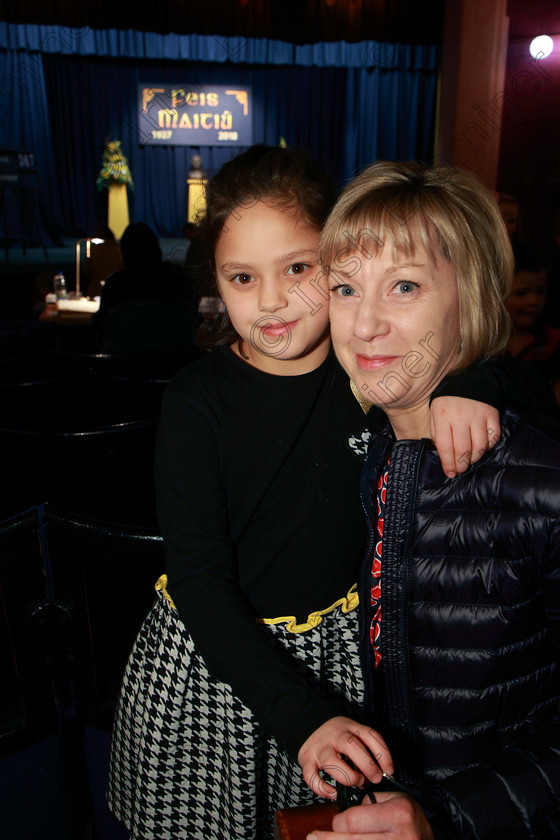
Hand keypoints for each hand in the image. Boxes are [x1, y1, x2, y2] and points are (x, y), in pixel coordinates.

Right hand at [298, 717, 393, 798]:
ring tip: (356, 782)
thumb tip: (379, 775)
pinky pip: (312, 777)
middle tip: (375, 778)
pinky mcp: (307, 760)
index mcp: (351, 728)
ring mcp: (320, 748)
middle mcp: (335, 736)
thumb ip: (365, 749)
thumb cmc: (337, 735)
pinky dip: (323, 789)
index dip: (383, 754)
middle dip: (367, 765)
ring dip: (348, 777)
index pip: (370, 735)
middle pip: (351, 746)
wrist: (308, 723)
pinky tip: (334, 793)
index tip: (389, 770)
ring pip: (331, 762)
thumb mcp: (353, 732)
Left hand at [307, 791, 433, 839]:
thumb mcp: (393, 800)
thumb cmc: (408, 817)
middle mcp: (398, 838)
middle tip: (312, 837)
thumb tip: (342, 816)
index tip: (336, 821)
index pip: (353, 821)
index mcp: (397, 815)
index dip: (338, 822)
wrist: (427, 839)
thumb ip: (368, 804)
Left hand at [430, 397, 499, 477]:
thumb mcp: (435, 415)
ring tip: (469, 459)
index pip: (445, 446)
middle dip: (461, 465)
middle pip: (463, 450)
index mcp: (442, 416)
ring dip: (474, 458)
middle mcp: (460, 416)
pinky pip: (493, 438)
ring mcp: (478, 415)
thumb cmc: (448, 403)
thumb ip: (437, 434)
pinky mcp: (492, 414)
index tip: (450, 473)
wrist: (469, 380)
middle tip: (460, 470)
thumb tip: (444, 457)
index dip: (448, 463)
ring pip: (479, 446)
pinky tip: (481, 447)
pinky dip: (488, 447)